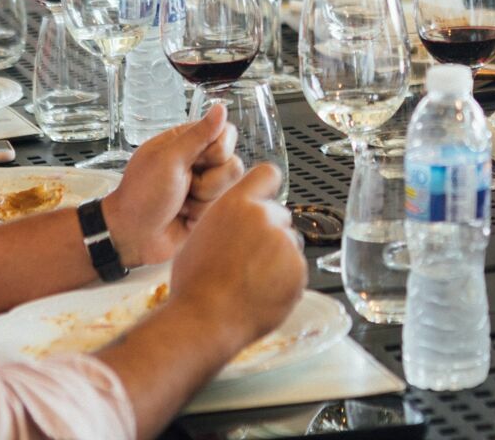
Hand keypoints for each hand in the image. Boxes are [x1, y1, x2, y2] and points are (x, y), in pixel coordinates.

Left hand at [104, 103, 247, 268]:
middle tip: (183, 184)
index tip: (195, 160)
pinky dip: (204, 211)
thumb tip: (221, 107)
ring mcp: (205, 184)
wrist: (133, 237)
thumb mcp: (168, 160)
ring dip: (205, 196)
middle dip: (208, 178)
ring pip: (231, 184)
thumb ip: (198, 135)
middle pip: (232, 160)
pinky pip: (225, 203)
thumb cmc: (142, 195)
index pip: (226, 132)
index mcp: (186, 142)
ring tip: (182, 203)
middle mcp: (199, 160)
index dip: (217, 149)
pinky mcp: (208, 206)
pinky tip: (185, 215)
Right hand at [168, 163, 303, 345]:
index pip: (267, 173)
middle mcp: (264, 217)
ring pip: (289, 243)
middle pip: (279, 215)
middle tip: (249, 258)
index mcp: (236, 204)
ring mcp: (285, 243)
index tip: (266, 198)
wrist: (205, 320)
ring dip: (278, 257)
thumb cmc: (195, 285)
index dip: (267, 187)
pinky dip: (286, 279)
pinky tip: (261, 292)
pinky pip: (296, 269)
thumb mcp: (200, 235)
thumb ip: (227, 219)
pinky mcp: (299, 269)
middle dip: (269, 232)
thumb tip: (238, 219)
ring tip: (251, 280)